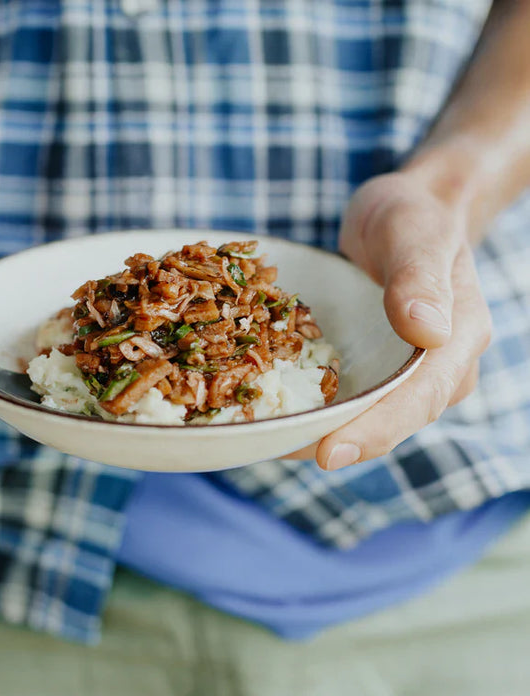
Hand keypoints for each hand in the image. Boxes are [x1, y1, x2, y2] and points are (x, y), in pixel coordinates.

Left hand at [286, 172, 491, 469]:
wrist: (406, 214)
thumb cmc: (413, 218)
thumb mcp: (414, 232)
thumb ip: (421, 276)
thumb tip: (427, 330)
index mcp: (458, 340)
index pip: (419, 398)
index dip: (375, 430)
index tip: (328, 453)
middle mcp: (437, 369)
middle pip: (390, 420)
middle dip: (337, 441)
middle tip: (278, 453)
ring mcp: (404, 373)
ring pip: (367, 415)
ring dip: (319, 432)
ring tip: (266, 443)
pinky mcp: (376, 368)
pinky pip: (349, 396)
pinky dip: (314, 407)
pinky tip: (273, 412)